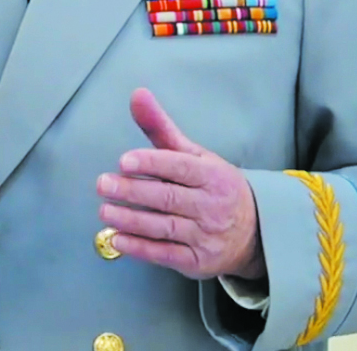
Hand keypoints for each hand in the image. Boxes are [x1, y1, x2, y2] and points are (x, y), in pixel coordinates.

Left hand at [96, 88, 264, 280]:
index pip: (179, 166)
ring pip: (163, 226)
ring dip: (130, 220)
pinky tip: (117, 238)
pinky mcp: (198, 261)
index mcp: (211, 174)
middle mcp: (211, 204)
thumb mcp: (193, 154)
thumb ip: (161, 127)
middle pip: (167, 197)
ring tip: (104, 210)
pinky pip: (165, 254)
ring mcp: (206, 235)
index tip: (124, 161)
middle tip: (103, 184)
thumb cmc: (213, 185)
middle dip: (132, 191)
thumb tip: (137, 94)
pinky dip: (139, 248)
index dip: (151, 163)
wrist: (253, 230)